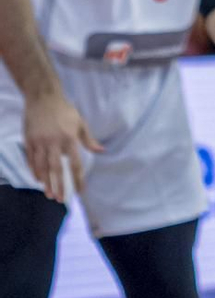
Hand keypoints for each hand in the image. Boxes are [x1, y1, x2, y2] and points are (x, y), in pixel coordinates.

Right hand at [24, 86, 101, 203]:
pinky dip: (35, 172)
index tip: (80, 191)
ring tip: (49, 195)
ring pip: (42, 167)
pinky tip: (39, 180)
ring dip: (46, 183)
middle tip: (60, 200)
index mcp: (69, 138)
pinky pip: (31, 160)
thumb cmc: (65, 111)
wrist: (43, 97)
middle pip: (56, 169)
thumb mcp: (80, 122)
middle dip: (59, 186)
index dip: (78, 179)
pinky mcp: (29, 141)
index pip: (75, 163)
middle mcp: (54, 142)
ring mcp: (40, 142)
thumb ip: (88, 139)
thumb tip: (101, 151)